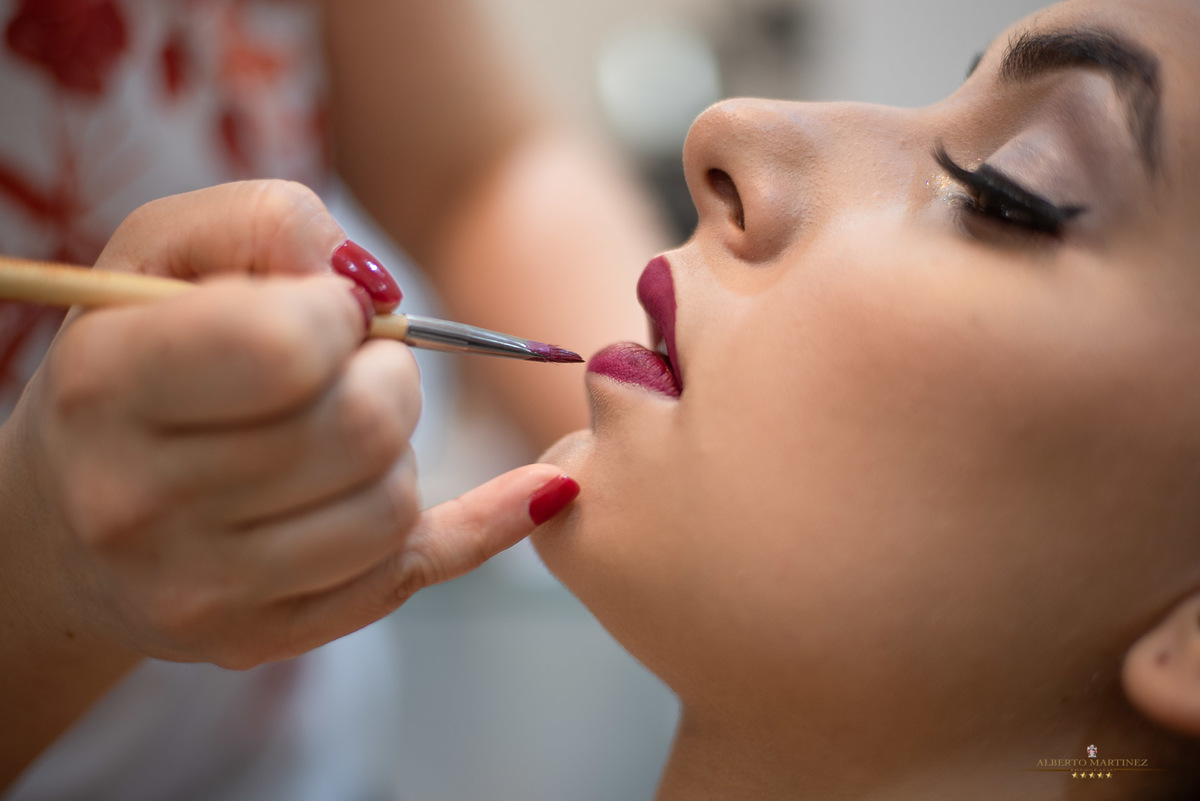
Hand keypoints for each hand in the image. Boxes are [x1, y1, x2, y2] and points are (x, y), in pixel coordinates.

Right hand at [0, 181, 578, 670]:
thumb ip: (265, 223)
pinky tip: (537, 491)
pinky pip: (411, 574)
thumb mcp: (161, 254)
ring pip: (392, 507)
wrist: (68, 520)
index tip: (327, 311)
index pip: (287, 347)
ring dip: (398, 450)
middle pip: (362, 430)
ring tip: (346, 429)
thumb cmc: (131, 362)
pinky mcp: (256, 638)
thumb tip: (370, 283)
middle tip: (356, 367)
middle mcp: (138, 504)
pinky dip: (484, 523)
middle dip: (390, 378)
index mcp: (108, 385)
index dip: (339, 314)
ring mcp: (198, 589)